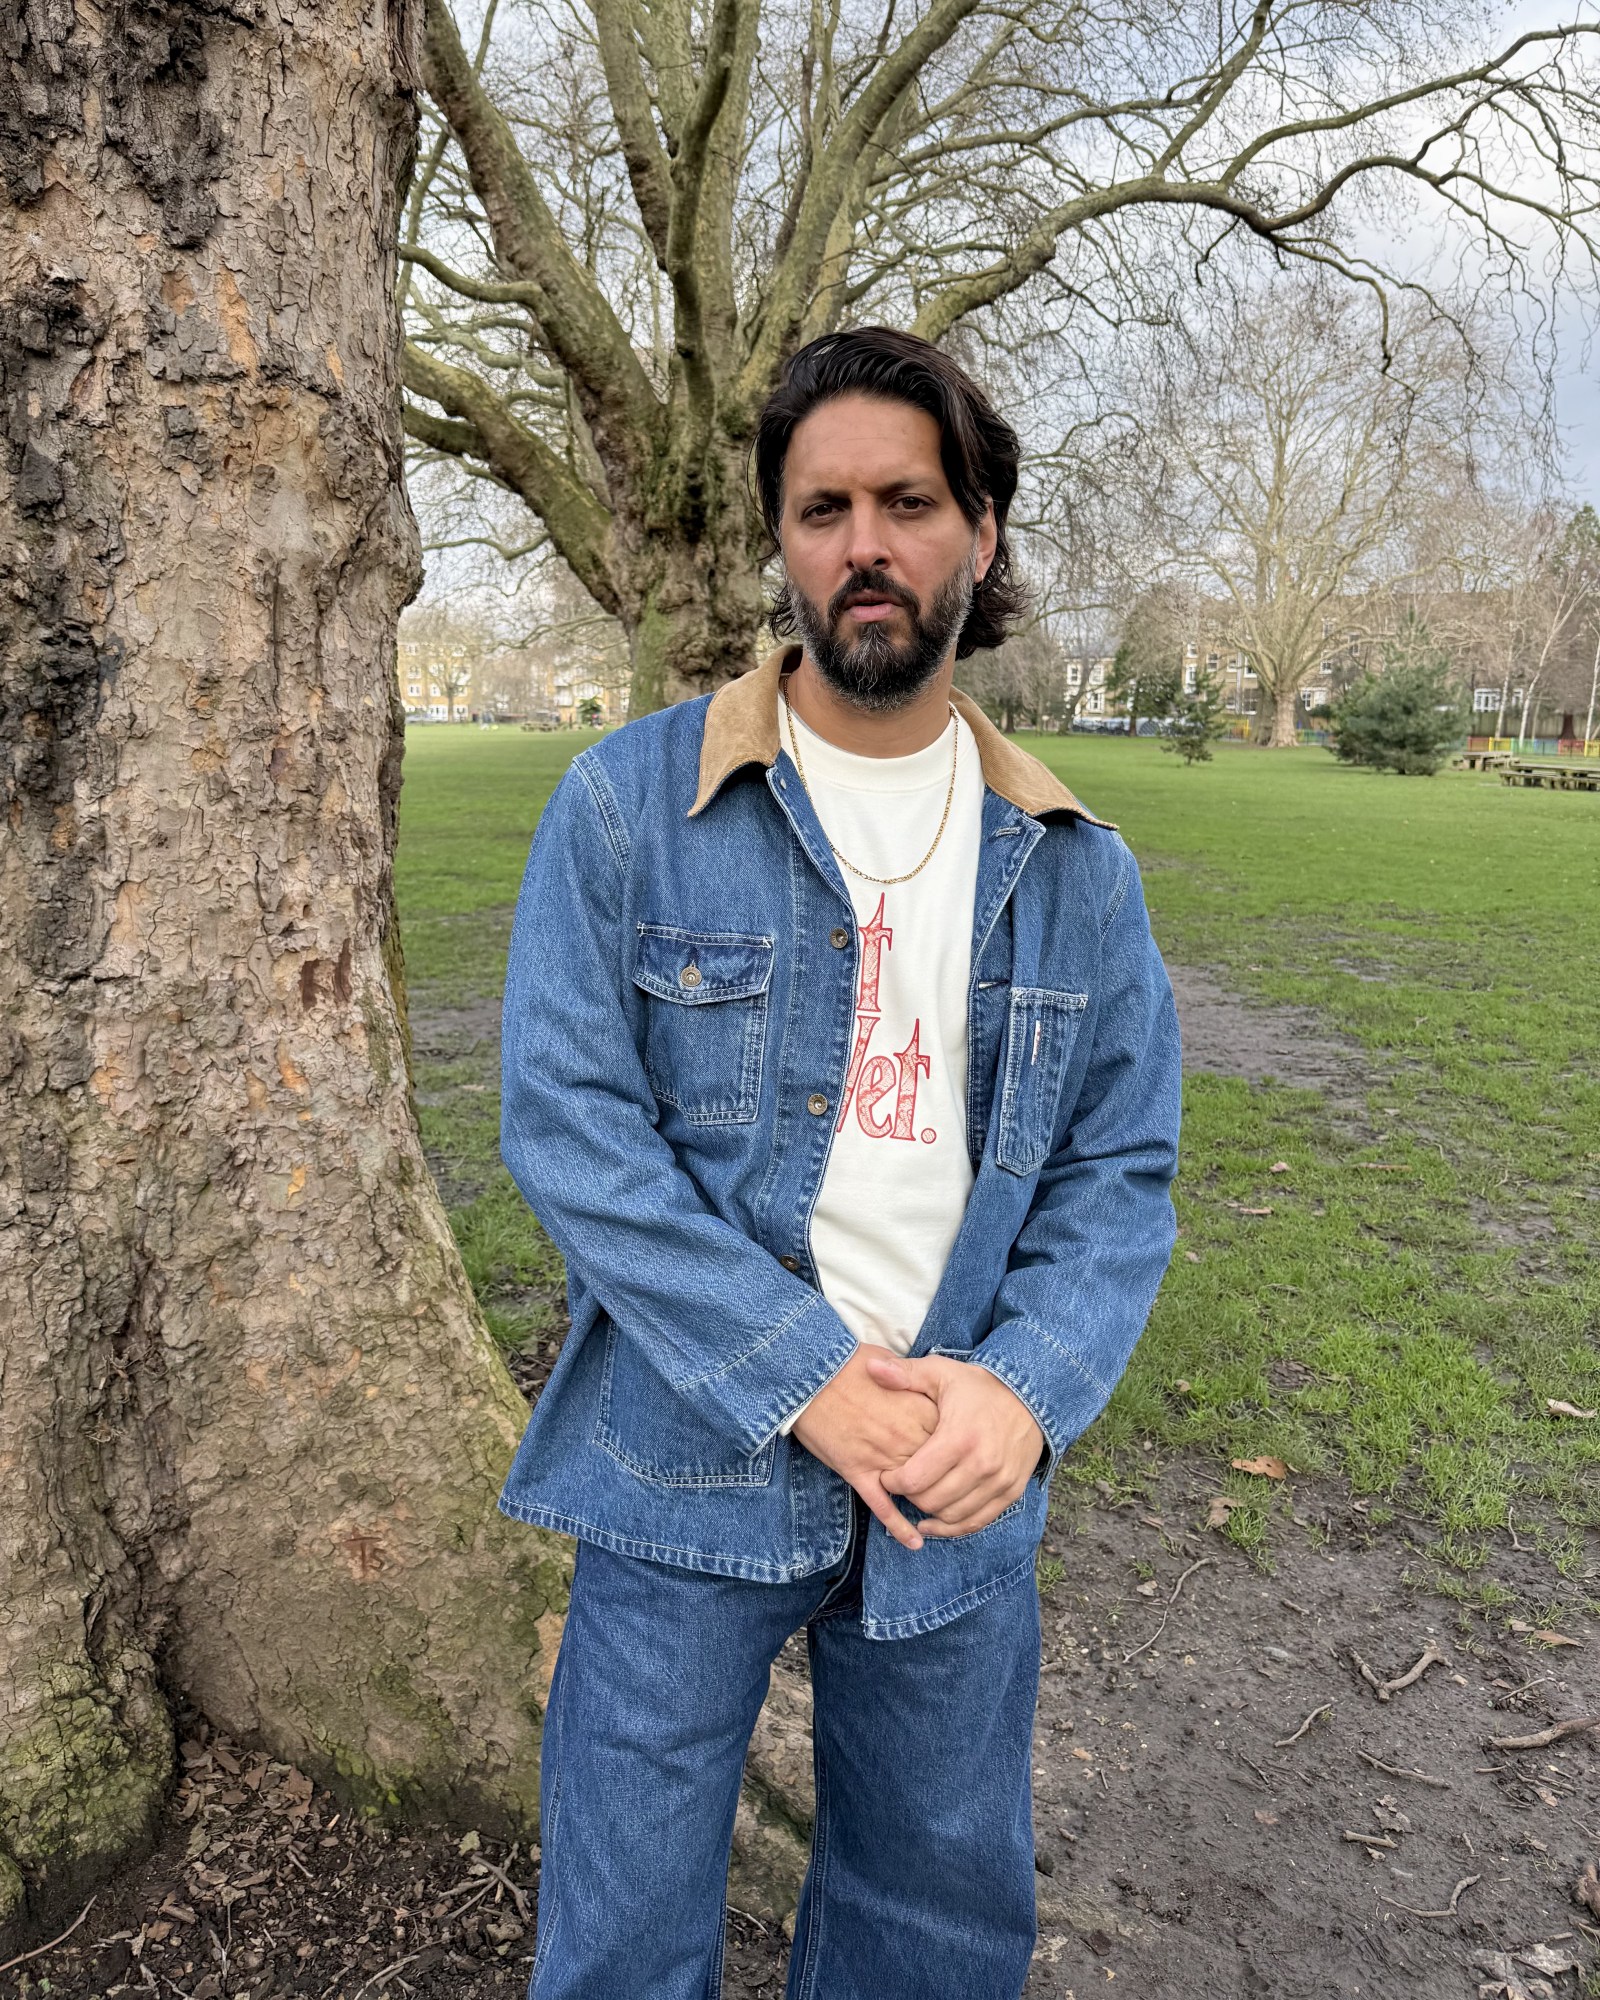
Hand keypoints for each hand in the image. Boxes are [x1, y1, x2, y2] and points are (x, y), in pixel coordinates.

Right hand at [790, 1346, 938, 1550]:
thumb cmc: (846, 1362)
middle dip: (948, 1481)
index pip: (952, 1439)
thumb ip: (911, 1375)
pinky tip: (913, 1542)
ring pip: (915, 1492)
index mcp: (918, 1409)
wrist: (808, 1373)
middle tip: (954, 1488)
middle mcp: (905, 1437)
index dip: (958, 1449)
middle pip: (940, 1470)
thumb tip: (924, 1377)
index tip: (961, 1453)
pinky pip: (883, 1506)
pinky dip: (899, 1526)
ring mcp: (882, 1457)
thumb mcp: (888, 1360)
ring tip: (939, 1515)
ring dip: (927, 1504)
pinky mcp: (857, 1471)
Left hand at [866, 1354, 1043, 1536]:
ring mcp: (998, 1481)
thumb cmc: (977, 1386)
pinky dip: (952, 1528)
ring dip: (929, 1511)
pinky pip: (976, 1523)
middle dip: (909, 1496)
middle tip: (903, 1484)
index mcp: (959, 1437)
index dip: (892, 1482)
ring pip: (951, 1516)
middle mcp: (981, 1464)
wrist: (1029, 1396)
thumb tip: (871, 1368)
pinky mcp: (1010, 1492)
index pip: (914, 1479)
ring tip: (919, 1496)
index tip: (887, 1474)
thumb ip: (905, 1374)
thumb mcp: (941, 1372)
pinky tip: (934, 1523)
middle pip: (930, 1501)